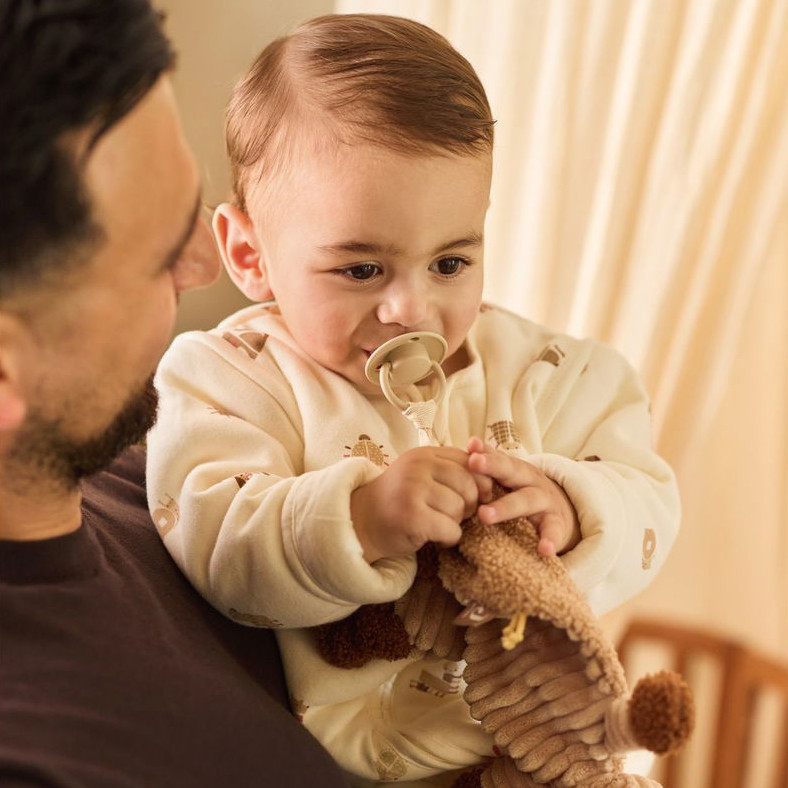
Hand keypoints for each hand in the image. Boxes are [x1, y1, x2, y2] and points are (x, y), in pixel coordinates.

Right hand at [351, 446, 491, 563]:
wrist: (362, 522)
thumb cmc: (400, 500)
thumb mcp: (422, 475)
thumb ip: (450, 470)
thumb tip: (490, 479)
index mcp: (424, 454)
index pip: (469, 462)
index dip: (479, 482)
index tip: (475, 497)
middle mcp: (417, 467)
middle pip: (468, 485)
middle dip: (469, 504)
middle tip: (455, 515)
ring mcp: (412, 490)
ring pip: (460, 508)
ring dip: (456, 522)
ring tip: (439, 524)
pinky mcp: (411, 517)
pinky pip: (450, 529)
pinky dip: (448, 538)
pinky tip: (436, 537)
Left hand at [466, 437, 579, 556]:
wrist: (564, 510)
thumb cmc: (524, 491)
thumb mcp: (511, 475)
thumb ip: (491, 461)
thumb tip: (469, 444)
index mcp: (516, 469)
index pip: (499, 458)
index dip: (485, 453)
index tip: (470, 450)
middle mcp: (530, 481)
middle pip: (511, 471)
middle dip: (492, 466)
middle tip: (473, 462)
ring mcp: (544, 501)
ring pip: (526, 501)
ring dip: (505, 507)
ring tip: (484, 516)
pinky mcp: (556, 523)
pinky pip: (553, 531)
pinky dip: (550, 540)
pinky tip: (544, 550)